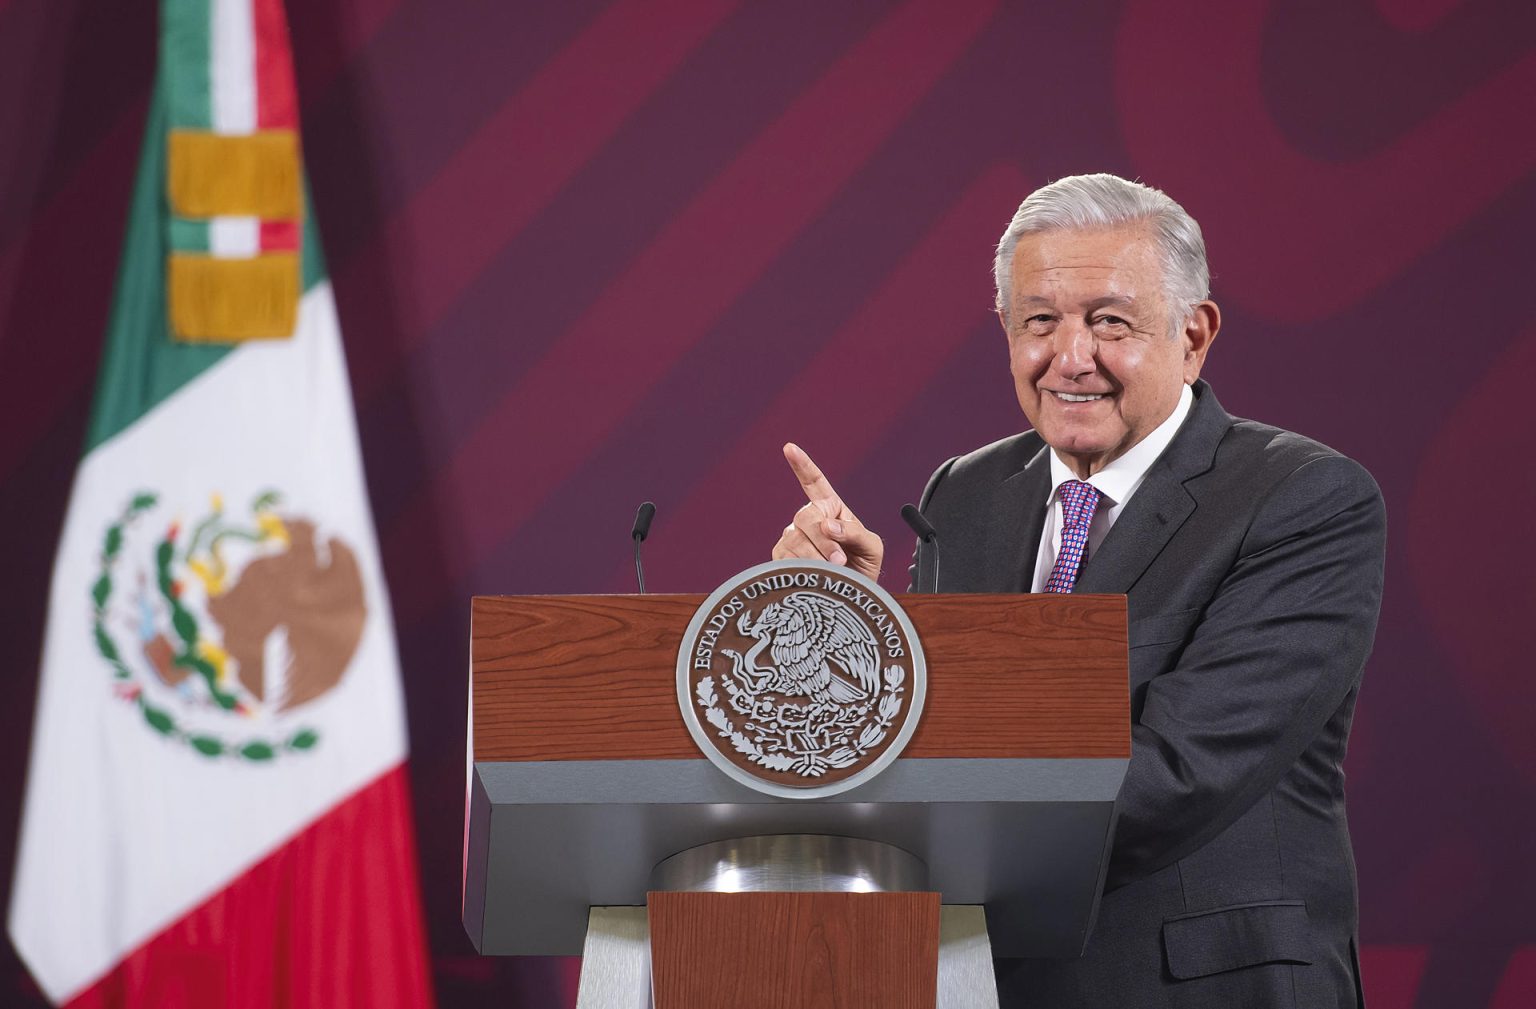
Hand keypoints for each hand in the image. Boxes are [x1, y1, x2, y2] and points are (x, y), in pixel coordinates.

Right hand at [771, 443, 883, 579]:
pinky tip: (814, 573)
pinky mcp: (782, 557)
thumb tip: (828, 525)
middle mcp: (808, 520)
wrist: (852, 597)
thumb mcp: (872, 548)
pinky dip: (803, 566)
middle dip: (823, 539)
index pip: (814, 482)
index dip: (802, 465)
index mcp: (831, 508)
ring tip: (833, 570)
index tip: (790, 448)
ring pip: (795, 538)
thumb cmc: (864, 568)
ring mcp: (793, 537)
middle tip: (840, 559)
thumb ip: (855, 532)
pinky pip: (786, 556)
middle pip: (806, 516)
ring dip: (816, 556)